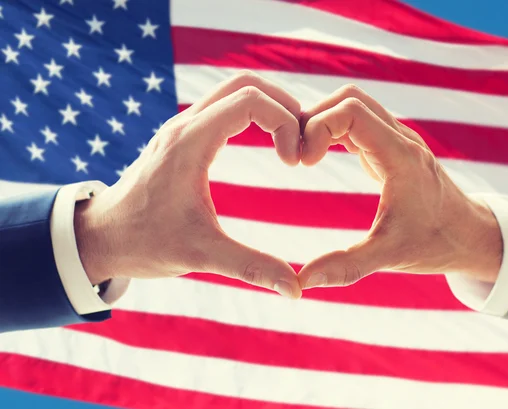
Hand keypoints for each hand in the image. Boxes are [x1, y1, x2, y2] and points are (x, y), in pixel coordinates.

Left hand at [73, 71, 302, 298]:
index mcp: (189, 143)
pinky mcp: (182, 136)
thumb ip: (250, 267)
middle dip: (283, 106)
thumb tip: (295, 289)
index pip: (250, 100)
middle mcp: (185, 125)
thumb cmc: (144, 243)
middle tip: (302, 142)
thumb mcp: (200, 255)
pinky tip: (266, 142)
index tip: (294, 162)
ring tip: (290, 141)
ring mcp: (182, 127)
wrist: (101, 236)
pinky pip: (223, 106)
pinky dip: (252, 114)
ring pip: (234, 90)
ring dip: (268, 107)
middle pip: (246, 84)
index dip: (285, 122)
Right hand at [297, 85, 502, 288]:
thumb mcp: (389, 258)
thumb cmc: (434, 244)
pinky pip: (358, 120)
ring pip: (354, 104)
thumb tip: (302, 282)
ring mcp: (398, 139)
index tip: (303, 164)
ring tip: (305, 155)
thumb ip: (345, 268)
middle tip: (298, 156)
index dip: (317, 128)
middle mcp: (401, 138)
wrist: (470, 235)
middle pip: (349, 98)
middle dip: (314, 119)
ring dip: (323, 121)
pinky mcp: (393, 146)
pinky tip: (320, 155)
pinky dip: (333, 129)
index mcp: (401, 157)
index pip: (351, 111)